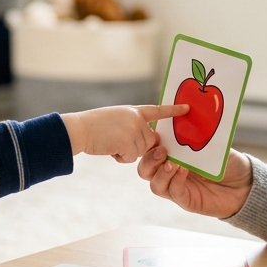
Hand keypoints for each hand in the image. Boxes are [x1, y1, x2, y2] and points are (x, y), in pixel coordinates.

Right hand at [62, 104, 188, 162]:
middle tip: (116, 140)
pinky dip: (120, 158)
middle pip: (149, 141)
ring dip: (126, 152)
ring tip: (110, 142)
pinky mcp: (129, 141)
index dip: (173, 110)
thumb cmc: (93, 126)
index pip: (157, 110)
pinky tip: (109, 148)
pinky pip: (131, 158)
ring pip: (140, 151)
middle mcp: (137, 119)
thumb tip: (148, 142)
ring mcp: (134, 129)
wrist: (79, 129)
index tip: (188, 108)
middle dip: (134, 146)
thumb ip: (132, 126)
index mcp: (134, 111)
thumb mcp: (116, 119)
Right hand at [137, 145, 252, 218]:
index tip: (155, 134)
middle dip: (149, 159)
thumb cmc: (228, 163)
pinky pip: (173, 192)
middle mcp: (171, 172)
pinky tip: (182, 172)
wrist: (245, 185)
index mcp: (174, 155)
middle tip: (161, 151)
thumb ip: (198, 137)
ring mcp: (176, 187)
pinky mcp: (186, 200)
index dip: (149, 143)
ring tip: (172, 163)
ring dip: (160, 172)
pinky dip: (175, 181)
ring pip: (155, 184)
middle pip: (146, 169)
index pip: (152, 149)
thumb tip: (187, 121)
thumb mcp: (213, 145)